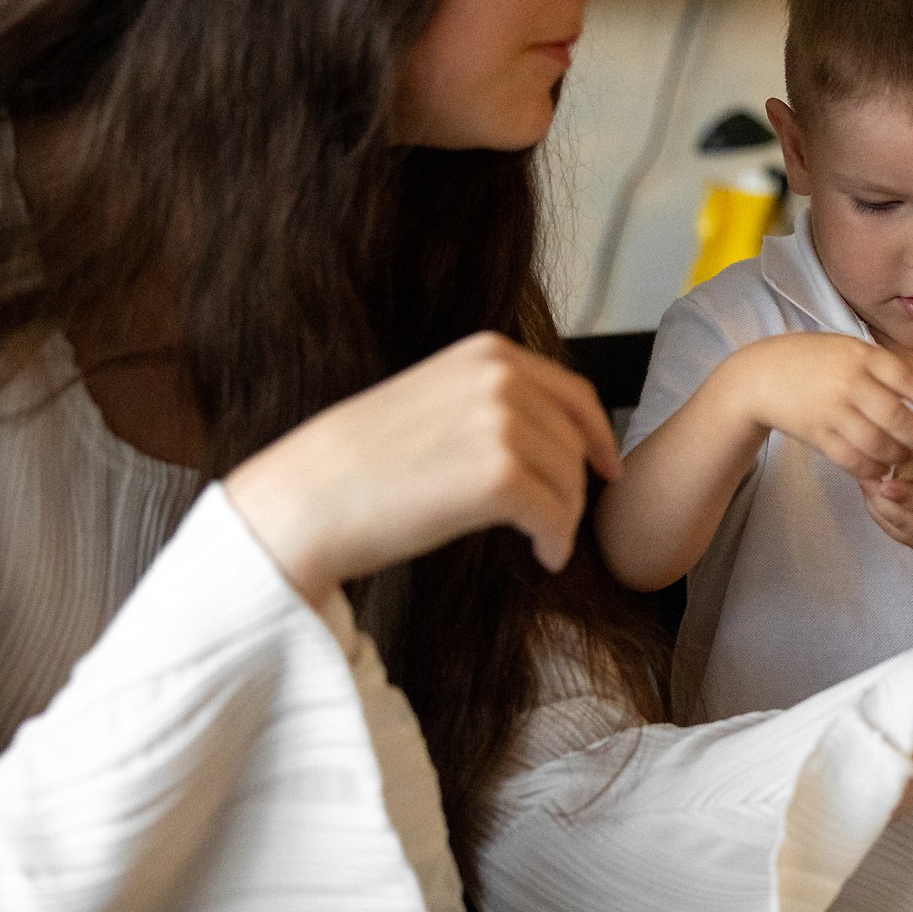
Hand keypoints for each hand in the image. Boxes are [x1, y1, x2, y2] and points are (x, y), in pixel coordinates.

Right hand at [224, 331, 621, 603]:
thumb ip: (486, 402)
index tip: (608, 467)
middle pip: (574, 443)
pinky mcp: (499, 477)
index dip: (598, 434)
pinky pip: (557, 517)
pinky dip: (556, 543)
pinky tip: (541, 557)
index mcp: (486, 354)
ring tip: (539, 543)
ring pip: (571, 482)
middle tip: (553, 525)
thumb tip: (544, 434)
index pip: (572, 392)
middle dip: (572, 489)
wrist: (304, 499)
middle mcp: (500, 378)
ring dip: (563, 520)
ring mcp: (501, 424)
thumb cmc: (356, 462)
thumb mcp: (431, 400)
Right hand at [726, 332, 912, 479]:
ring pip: (877, 443)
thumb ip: (882, 369)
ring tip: (908, 462)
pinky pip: (852, 459)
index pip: (909, 381)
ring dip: (899, 458)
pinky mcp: (817, 434)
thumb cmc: (813, 360)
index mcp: (863, 355)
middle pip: (897, 418)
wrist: (761, 375)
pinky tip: (881, 471)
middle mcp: (850, 382)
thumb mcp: (848, 349)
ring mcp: (832, 410)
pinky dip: (871, 469)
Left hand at [860, 424, 912, 608]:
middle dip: (882, 497)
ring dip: (876, 503)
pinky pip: (895, 533)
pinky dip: (879, 514)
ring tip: (862, 474)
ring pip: (896, 527)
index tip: (887, 481)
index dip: (910, 496)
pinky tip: (870, 493)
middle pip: (908, 519)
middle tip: (863, 468)